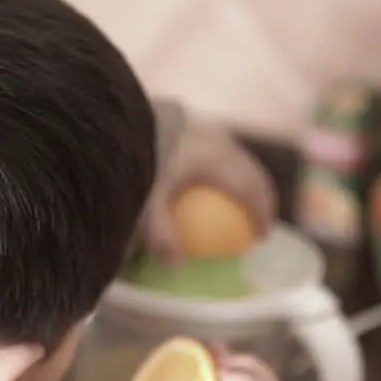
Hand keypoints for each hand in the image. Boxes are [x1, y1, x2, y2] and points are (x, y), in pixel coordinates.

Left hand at [142, 120, 276, 263]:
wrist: (118, 119)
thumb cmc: (137, 158)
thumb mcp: (146, 201)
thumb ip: (160, 233)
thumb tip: (175, 262)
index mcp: (216, 158)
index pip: (251, 188)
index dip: (262, 213)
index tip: (262, 237)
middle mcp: (217, 138)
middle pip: (251, 170)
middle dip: (260, 196)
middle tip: (259, 220)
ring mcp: (204, 125)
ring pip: (238, 156)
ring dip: (244, 180)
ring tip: (238, 201)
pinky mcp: (188, 118)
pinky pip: (218, 147)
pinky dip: (224, 168)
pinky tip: (208, 180)